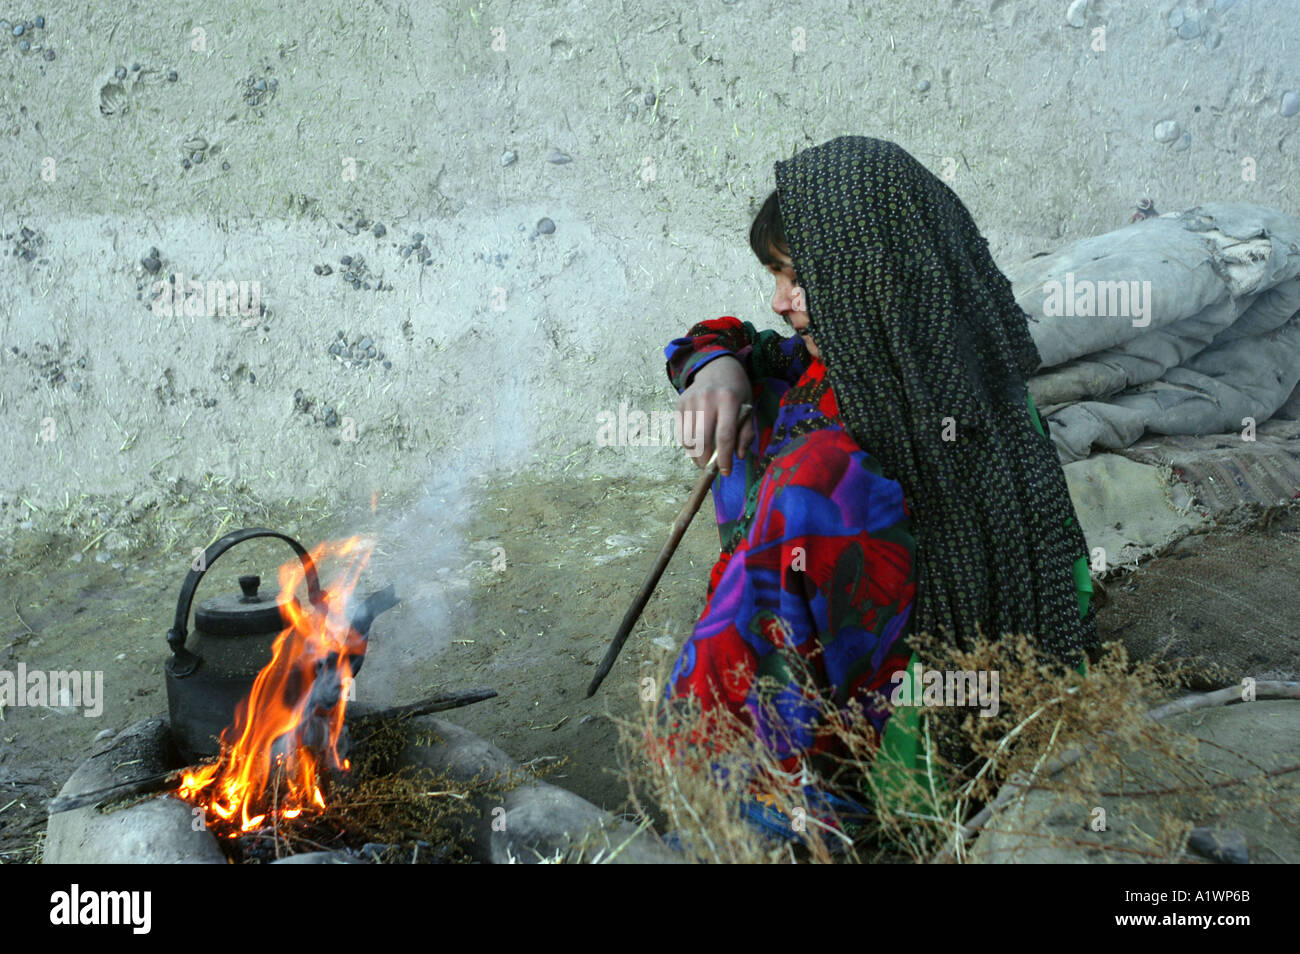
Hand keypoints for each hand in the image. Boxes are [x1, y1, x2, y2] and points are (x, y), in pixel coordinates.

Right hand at [676, 356, 754, 475]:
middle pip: (703, 440)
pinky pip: (680, 433)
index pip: (725, 435)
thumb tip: (738, 456)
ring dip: (696, 456)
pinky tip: (696, 446)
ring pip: (688, 439)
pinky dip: (687, 445)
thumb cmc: (736, 390)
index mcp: (728, 399)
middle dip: (707, 460)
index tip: (725, 472)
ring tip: (704, 459)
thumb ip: (745, 432)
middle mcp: (707, 399)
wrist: (716, 367)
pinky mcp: (679, 403)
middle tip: (711, 469)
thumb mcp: (748, 407)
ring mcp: (690, 400)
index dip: (724, 457)